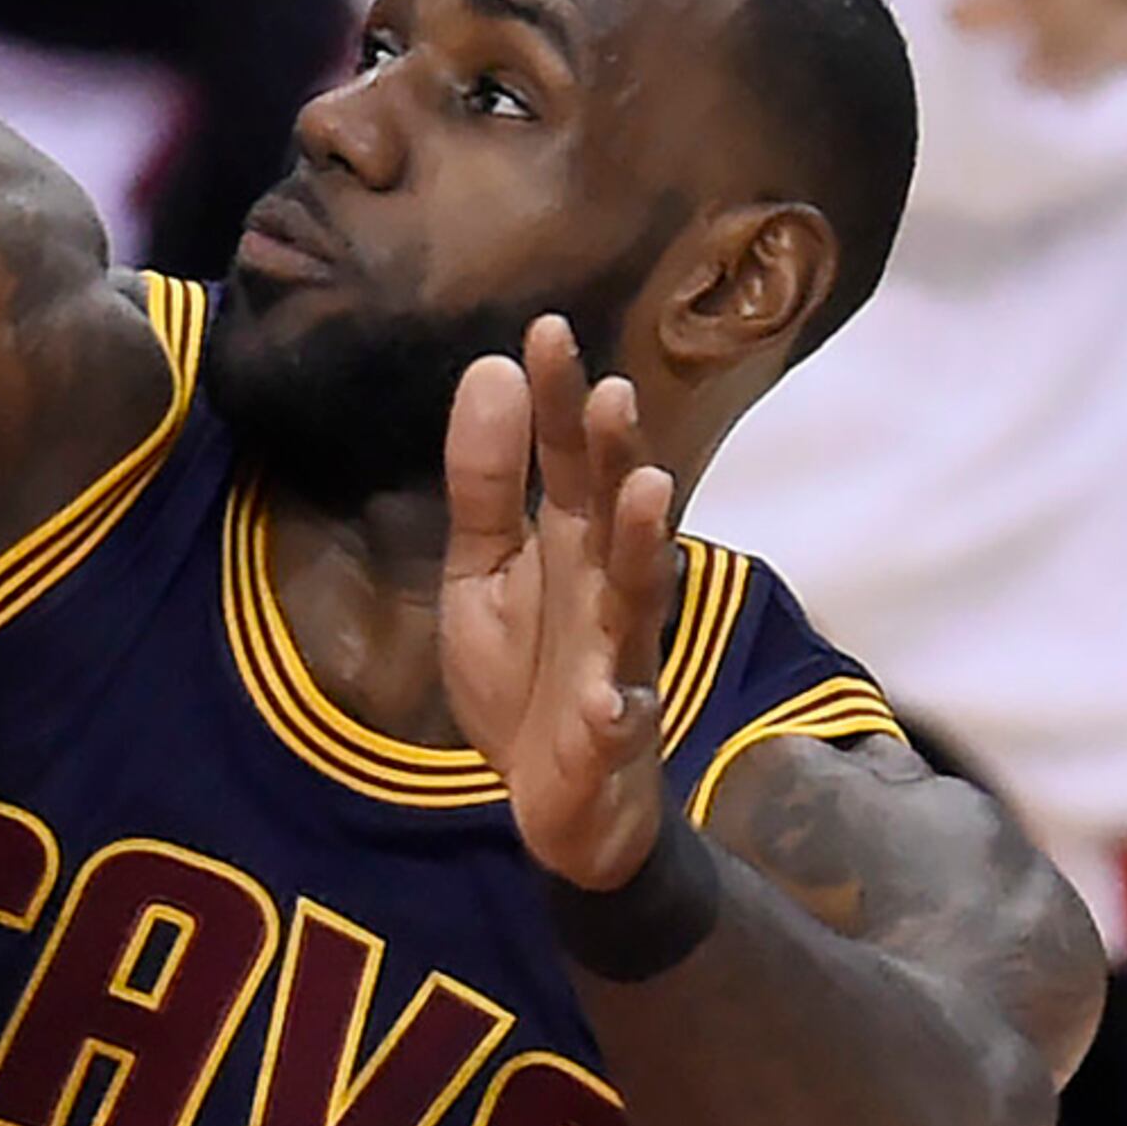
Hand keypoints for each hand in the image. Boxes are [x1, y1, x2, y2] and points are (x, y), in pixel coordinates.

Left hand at [439, 319, 679, 890]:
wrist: (556, 797)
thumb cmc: (528, 672)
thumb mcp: (481, 572)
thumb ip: (484, 484)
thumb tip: (491, 368)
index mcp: (568, 543)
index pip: (567, 459)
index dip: (558, 400)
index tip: (546, 329)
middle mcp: (603, 586)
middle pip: (611, 513)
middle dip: (613, 455)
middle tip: (610, 391)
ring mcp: (617, 657)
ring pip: (636, 597)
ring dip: (642, 547)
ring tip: (645, 492)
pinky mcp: (612, 731)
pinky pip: (618, 718)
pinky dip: (616, 709)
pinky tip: (610, 701)